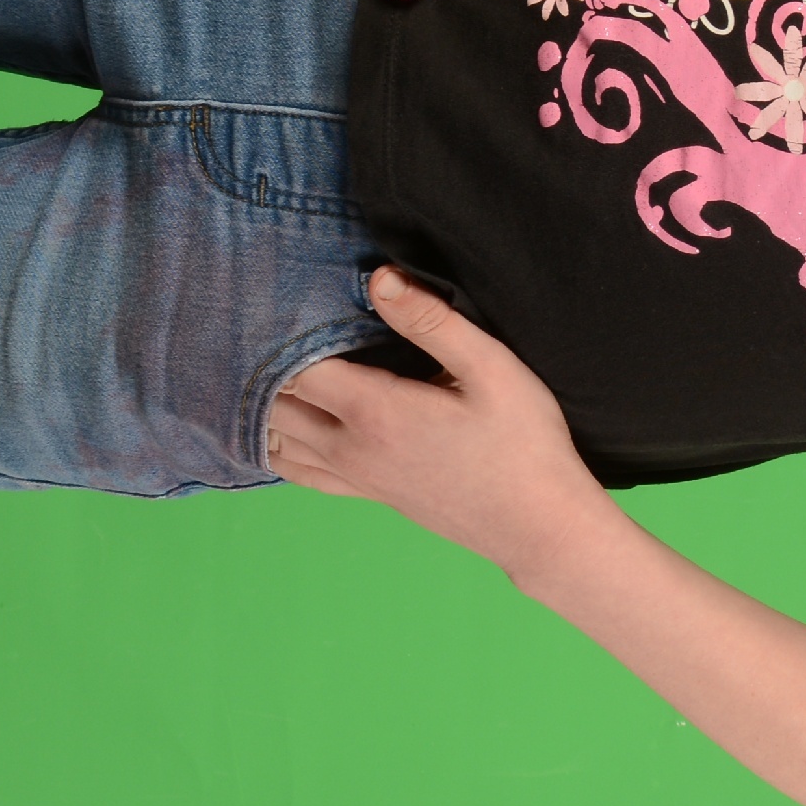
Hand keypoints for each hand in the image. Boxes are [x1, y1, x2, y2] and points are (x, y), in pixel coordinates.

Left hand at [264, 270, 606, 580]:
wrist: (538, 526)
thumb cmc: (523, 444)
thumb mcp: (490, 369)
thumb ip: (431, 321)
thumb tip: (378, 279)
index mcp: (376, 410)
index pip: (294, 367)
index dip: (283, 333)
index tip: (291, 301)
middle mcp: (352, 448)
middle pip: (274, 403)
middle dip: (266, 365)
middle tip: (274, 327)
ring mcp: (356, 477)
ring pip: (276, 440)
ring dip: (266, 404)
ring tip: (272, 367)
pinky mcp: (369, 494)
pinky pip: (298, 472)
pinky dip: (277, 446)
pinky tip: (279, 427)